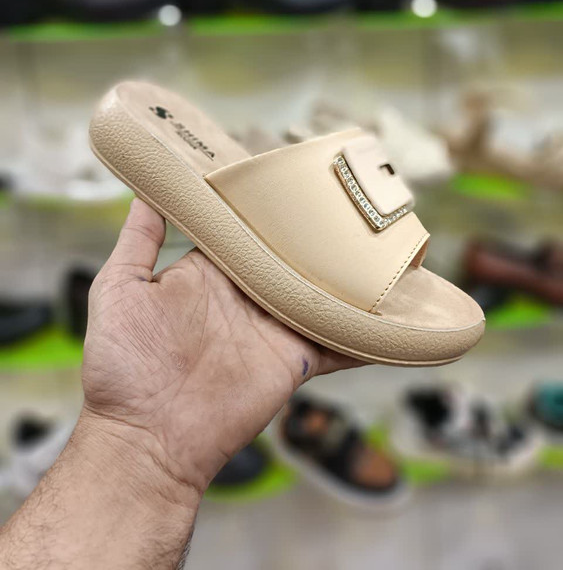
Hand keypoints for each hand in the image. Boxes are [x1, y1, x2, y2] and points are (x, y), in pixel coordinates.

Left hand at [82, 198, 360, 496]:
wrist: (145, 438)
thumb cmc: (120, 366)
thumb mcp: (119, 289)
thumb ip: (138, 241)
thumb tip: (147, 189)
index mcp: (207, 274)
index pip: (242, 233)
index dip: (263, 209)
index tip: (287, 179)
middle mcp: (244, 297)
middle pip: (287, 259)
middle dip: (313, 237)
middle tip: (347, 202)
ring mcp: (271, 328)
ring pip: (316, 295)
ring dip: (345, 279)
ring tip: (380, 246)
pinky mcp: (293, 359)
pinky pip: (336, 343)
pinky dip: (363, 334)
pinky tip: (391, 315)